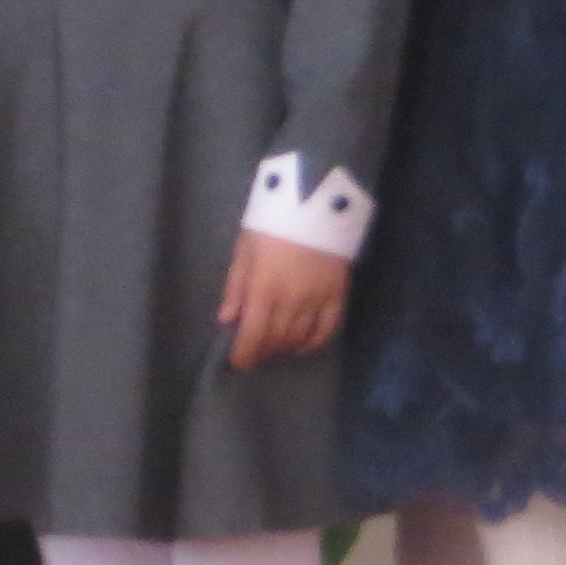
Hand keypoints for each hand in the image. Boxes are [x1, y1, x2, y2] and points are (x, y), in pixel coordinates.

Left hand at [220, 228, 347, 369]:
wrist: (315, 201)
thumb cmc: (271, 223)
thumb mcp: (245, 250)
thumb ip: (236, 287)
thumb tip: (228, 319)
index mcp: (263, 290)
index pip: (253, 335)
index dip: (245, 355)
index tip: (239, 363)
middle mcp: (291, 301)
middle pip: (276, 339)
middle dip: (262, 350)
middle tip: (254, 350)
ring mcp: (317, 300)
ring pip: (299, 337)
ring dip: (284, 346)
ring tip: (274, 345)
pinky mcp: (338, 295)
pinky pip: (327, 329)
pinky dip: (314, 342)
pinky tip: (302, 345)